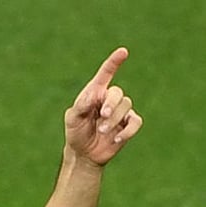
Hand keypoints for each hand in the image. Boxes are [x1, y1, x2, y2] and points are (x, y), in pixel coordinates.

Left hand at [64, 47, 142, 166]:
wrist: (83, 153)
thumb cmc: (75, 132)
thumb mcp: (72, 118)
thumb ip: (81, 105)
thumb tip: (94, 95)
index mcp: (95, 93)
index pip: (106, 74)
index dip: (114, 62)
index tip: (123, 52)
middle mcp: (109, 99)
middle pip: (118, 93)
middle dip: (111, 104)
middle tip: (102, 116)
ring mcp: (121, 112)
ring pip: (126, 107)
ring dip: (114, 120)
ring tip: (102, 132)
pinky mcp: (128, 124)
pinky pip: (136, 122)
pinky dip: (128, 130)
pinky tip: (116, 139)